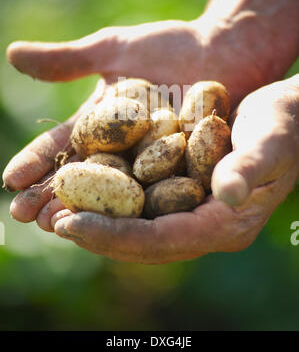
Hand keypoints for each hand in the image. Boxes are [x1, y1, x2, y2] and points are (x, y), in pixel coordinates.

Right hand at [3, 0, 298, 220]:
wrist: (225, 50)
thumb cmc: (172, 46)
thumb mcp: (116, 50)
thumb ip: (69, 60)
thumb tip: (12, 53)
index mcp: (100, 122)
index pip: (60, 147)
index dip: (35, 163)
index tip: (10, 180)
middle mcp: (120, 148)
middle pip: (81, 177)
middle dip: (52, 196)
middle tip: (27, 217)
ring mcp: (150, 163)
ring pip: (113, 193)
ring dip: (86, 211)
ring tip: (59, 227)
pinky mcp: (181, 173)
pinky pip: (157, 193)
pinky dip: (136, 210)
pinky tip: (117, 227)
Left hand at [35, 74, 298, 263]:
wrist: (287, 115)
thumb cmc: (282, 125)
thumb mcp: (270, 141)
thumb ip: (250, 167)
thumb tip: (228, 194)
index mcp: (226, 222)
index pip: (163, 240)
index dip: (116, 235)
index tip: (71, 225)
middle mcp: (205, 224)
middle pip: (143, 240)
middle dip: (96, 233)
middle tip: (51, 221)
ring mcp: (193, 209)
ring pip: (137, 225)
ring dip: (96, 218)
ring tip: (54, 210)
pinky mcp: (184, 190)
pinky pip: (141, 202)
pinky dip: (110, 196)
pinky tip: (82, 184)